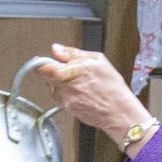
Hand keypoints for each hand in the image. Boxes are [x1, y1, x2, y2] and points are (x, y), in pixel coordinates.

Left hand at [36, 44, 150, 141]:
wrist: (119, 112)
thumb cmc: (112, 88)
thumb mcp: (97, 60)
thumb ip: (72, 53)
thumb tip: (57, 49)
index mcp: (68, 73)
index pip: (42, 68)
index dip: (42, 63)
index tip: (46, 61)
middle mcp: (63, 88)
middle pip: (47, 78)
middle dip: (55, 73)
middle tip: (71, 72)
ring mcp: (64, 100)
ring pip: (54, 88)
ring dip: (62, 84)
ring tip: (80, 84)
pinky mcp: (68, 110)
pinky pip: (61, 99)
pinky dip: (68, 94)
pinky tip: (82, 93)